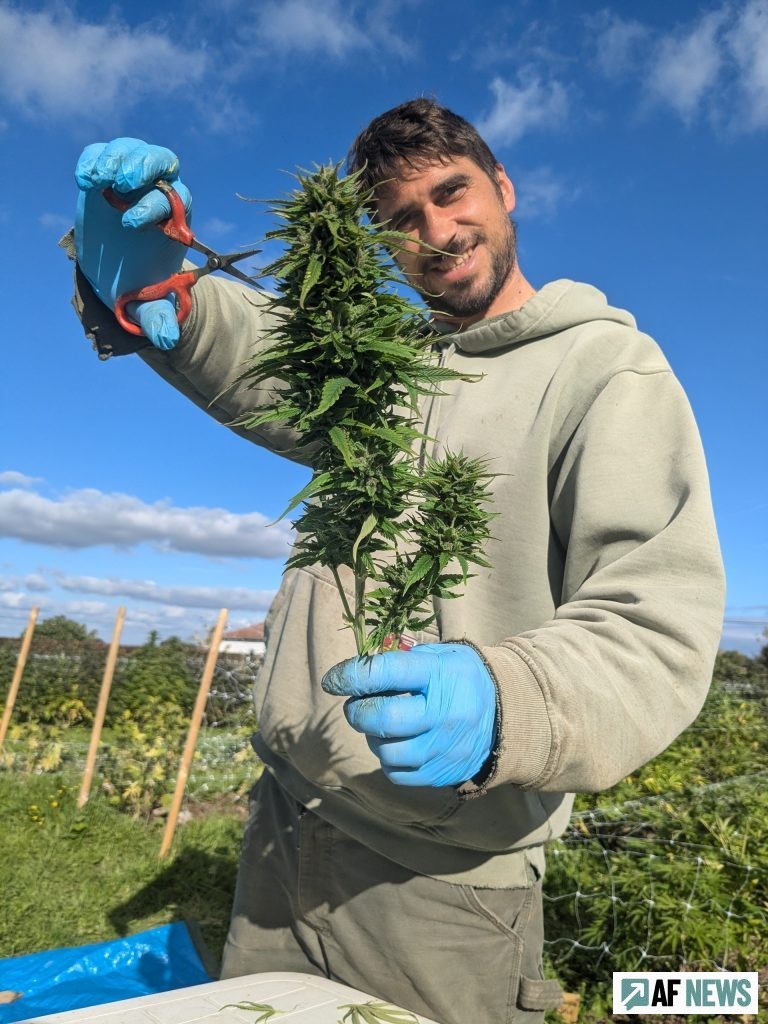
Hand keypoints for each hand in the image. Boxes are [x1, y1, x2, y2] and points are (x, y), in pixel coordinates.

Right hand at [74, 138, 191, 349]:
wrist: (116, 270)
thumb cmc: (138, 283)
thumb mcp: (147, 303)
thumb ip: (159, 317)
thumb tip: (168, 338)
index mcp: (176, 222)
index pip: (176, 201)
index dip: (155, 208)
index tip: (130, 225)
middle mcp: (159, 192)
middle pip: (163, 163)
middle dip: (144, 167)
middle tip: (120, 183)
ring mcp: (132, 180)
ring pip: (134, 151)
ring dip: (117, 157)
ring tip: (97, 180)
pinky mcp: (106, 174)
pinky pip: (104, 153)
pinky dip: (94, 158)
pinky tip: (83, 180)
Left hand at [322, 643, 497, 787]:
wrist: (506, 716)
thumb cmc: (461, 678)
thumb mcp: (440, 655)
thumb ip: (401, 660)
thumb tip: (357, 674)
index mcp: (441, 675)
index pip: (387, 673)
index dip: (352, 676)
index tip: (334, 679)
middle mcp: (445, 714)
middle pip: (382, 718)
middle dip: (358, 711)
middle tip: (356, 704)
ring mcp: (444, 748)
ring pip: (386, 751)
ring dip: (373, 736)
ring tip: (381, 724)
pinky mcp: (441, 774)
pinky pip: (397, 773)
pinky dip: (388, 758)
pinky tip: (397, 742)